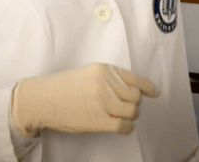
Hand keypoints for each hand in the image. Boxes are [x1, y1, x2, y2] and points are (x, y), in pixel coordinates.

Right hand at [11, 62, 160, 137]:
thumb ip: (108, 78)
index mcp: (105, 69)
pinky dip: (126, 128)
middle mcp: (106, 83)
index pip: (134, 78)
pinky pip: (123, 126)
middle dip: (134, 103)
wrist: (44, 98)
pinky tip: (121, 126)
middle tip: (127, 106)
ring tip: (122, 116)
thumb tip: (130, 89)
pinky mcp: (98, 120)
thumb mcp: (89, 73)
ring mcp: (102, 102)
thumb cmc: (65, 86)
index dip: (148, 87)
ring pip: (132, 111)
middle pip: (135, 96)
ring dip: (130, 115)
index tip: (155, 92)